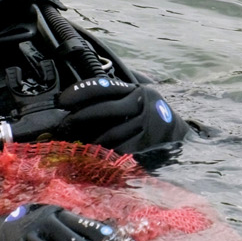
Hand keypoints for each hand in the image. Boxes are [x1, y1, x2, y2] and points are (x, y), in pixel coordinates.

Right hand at [0, 204, 114, 240]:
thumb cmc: (29, 230)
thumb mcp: (48, 222)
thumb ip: (73, 227)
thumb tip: (107, 233)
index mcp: (52, 213)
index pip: (78, 222)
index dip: (94, 231)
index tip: (110, 239)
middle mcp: (41, 221)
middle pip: (69, 238)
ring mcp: (27, 236)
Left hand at [51, 78, 182, 154]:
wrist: (180, 138)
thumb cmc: (152, 116)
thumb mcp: (140, 97)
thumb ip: (119, 91)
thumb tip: (85, 89)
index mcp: (137, 89)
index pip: (103, 86)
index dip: (80, 92)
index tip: (62, 100)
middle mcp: (142, 103)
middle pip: (105, 110)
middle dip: (79, 118)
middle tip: (64, 126)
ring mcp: (147, 125)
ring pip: (111, 134)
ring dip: (90, 140)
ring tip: (77, 142)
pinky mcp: (148, 145)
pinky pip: (120, 150)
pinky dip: (106, 153)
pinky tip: (95, 154)